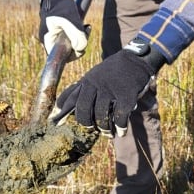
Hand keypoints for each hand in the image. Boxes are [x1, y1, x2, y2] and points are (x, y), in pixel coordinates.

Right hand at [39, 0, 88, 57]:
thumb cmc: (62, 6)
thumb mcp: (71, 20)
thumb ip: (76, 36)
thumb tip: (80, 49)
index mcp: (47, 39)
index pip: (59, 57)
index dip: (72, 55)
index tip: (81, 47)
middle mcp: (50, 40)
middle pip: (67, 51)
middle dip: (79, 44)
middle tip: (86, 30)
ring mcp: (55, 36)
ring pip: (72, 45)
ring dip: (81, 37)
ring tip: (85, 26)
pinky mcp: (61, 32)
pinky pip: (73, 39)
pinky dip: (80, 33)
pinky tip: (84, 26)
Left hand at [52, 37, 166, 136]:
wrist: (135, 61)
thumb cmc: (112, 72)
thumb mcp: (92, 76)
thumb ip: (79, 89)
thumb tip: (59, 107)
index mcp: (87, 82)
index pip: (70, 100)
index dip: (63, 113)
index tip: (59, 122)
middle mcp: (96, 85)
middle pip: (84, 109)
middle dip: (86, 122)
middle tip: (91, 128)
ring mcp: (111, 90)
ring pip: (101, 116)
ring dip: (104, 128)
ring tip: (108, 133)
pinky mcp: (126, 96)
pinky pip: (119, 117)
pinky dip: (120, 127)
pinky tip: (121, 131)